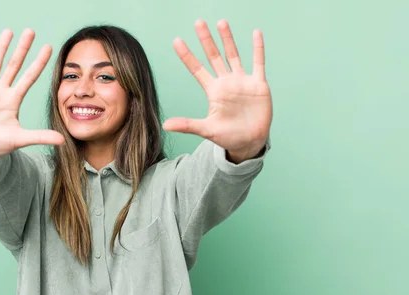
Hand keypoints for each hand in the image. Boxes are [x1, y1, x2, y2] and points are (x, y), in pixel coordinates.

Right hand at [0, 29, 64, 161]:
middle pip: (14, 65)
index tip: (48, 47)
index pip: (29, 77)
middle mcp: (1, 92)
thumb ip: (40, 137)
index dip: (39, 63)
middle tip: (31, 31)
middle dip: (22, 49)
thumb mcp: (20, 139)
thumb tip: (62, 141)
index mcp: (13, 100)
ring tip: (8, 32)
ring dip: (1, 48)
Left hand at [163, 19, 271, 163]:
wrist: (250, 142)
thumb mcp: (206, 130)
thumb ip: (187, 125)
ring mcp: (242, 82)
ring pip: (233, 55)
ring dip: (228, 39)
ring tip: (221, 22)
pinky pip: (258, 63)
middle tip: (198, 22)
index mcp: (213, 91)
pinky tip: (256, 33)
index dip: (187, 56)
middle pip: (214, 56)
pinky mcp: (258, 85)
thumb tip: (165, 125)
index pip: (197, 69)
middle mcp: (226, 82)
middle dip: (206, 40)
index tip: (176, 41)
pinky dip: (257, 48)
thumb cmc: (228, 136)